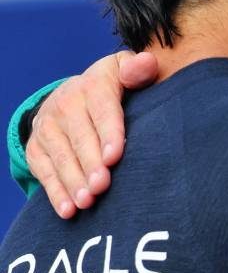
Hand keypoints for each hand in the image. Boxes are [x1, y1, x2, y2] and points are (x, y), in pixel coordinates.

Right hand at [26, 51, 157, 217]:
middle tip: (102, 185)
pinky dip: (56, 192)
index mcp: (93, 85)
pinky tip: (68, 209)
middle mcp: (66, 103)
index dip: (108, 133)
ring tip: (88, 201)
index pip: (102, 110)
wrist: (75, 93)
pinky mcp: (36, 147)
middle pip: (80, 137)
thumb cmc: (114, 86)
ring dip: (73, 181)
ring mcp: (48, 126)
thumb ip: (139, 69)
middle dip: (90, 163)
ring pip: (61, 156)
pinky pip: (44, 171)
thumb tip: (146, 63)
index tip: (115, 156)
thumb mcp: (126, 70)